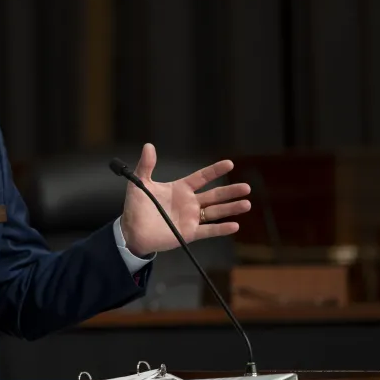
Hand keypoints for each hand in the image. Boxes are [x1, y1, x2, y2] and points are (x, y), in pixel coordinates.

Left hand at [120, 143, 250, 256]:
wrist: (132, 231)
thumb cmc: (136, 207)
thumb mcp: (139, 184)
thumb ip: (146, 165)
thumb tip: (148, 146)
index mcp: (180, 189)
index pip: (202, 177)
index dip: (215, 170)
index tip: (230, 163)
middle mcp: (189, 203)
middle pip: (214, 195)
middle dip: (230, 191)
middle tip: (246, 187)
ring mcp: (191, 218)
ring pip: (215, 212)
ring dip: (231, 208)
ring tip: (246, 204)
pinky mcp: (189, 233)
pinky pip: (208, 230)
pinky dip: (221, 229)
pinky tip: (234, 225)